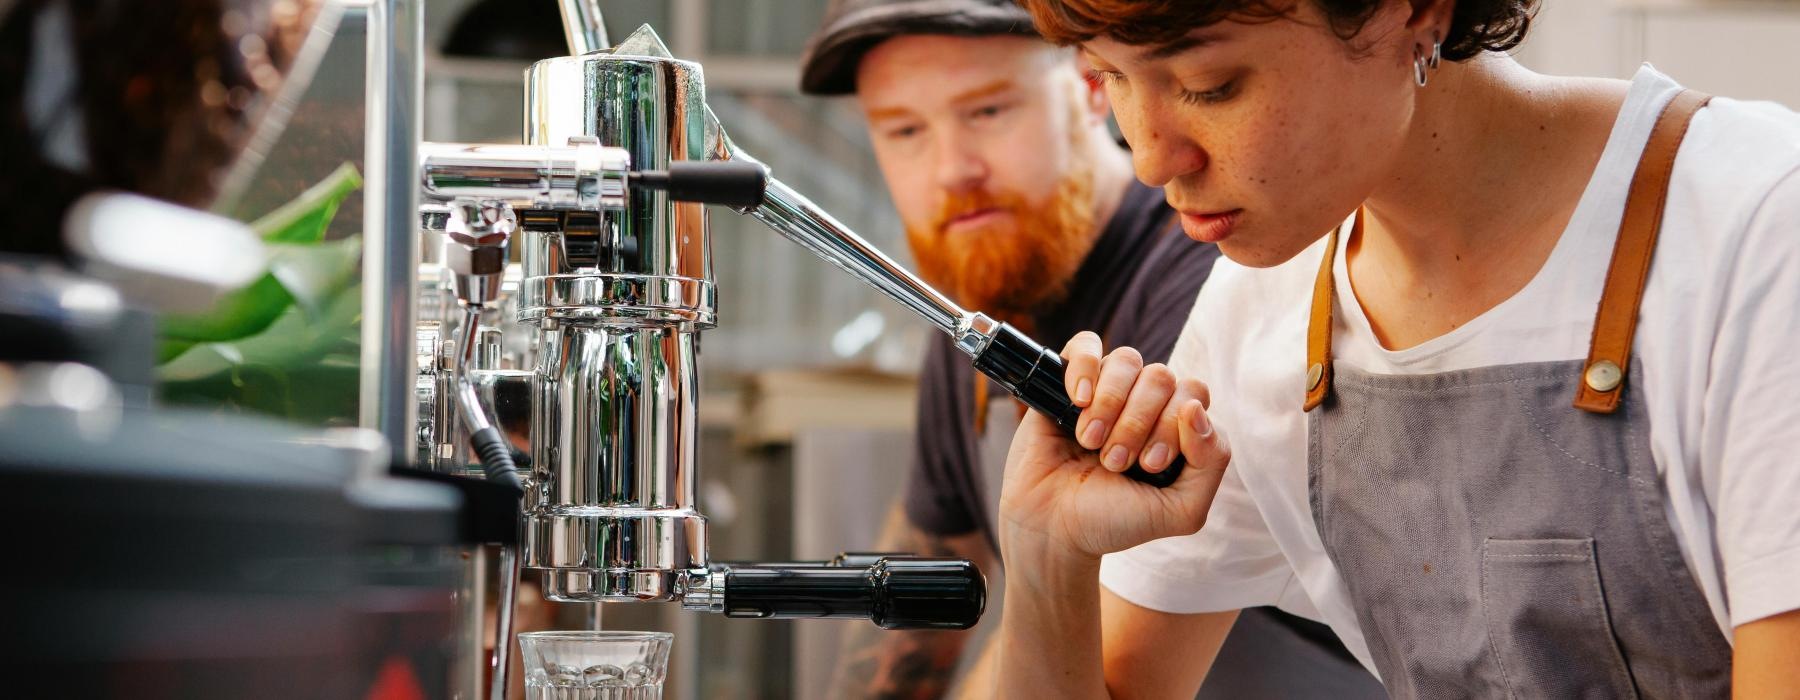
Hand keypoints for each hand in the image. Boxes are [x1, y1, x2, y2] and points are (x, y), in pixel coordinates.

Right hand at [998, 331, 1231, 564]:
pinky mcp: (1066, 381)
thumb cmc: (1113, 520)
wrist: (1051, 527)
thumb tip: (1196, 409)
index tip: (1148, 465)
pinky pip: (1086, 344)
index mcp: (1176, 427)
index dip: (1173, 425)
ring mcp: (1106, 389)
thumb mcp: (1180, 510)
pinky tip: (1078, 401)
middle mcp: (1144, 402)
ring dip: (1110, 404)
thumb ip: (1211, 464)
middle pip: (1162, 376)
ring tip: (1090, 442)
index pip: (1193, 395)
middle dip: (1138, 423)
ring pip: (1128, 360)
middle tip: (1115, 461)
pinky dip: (1086, 368)